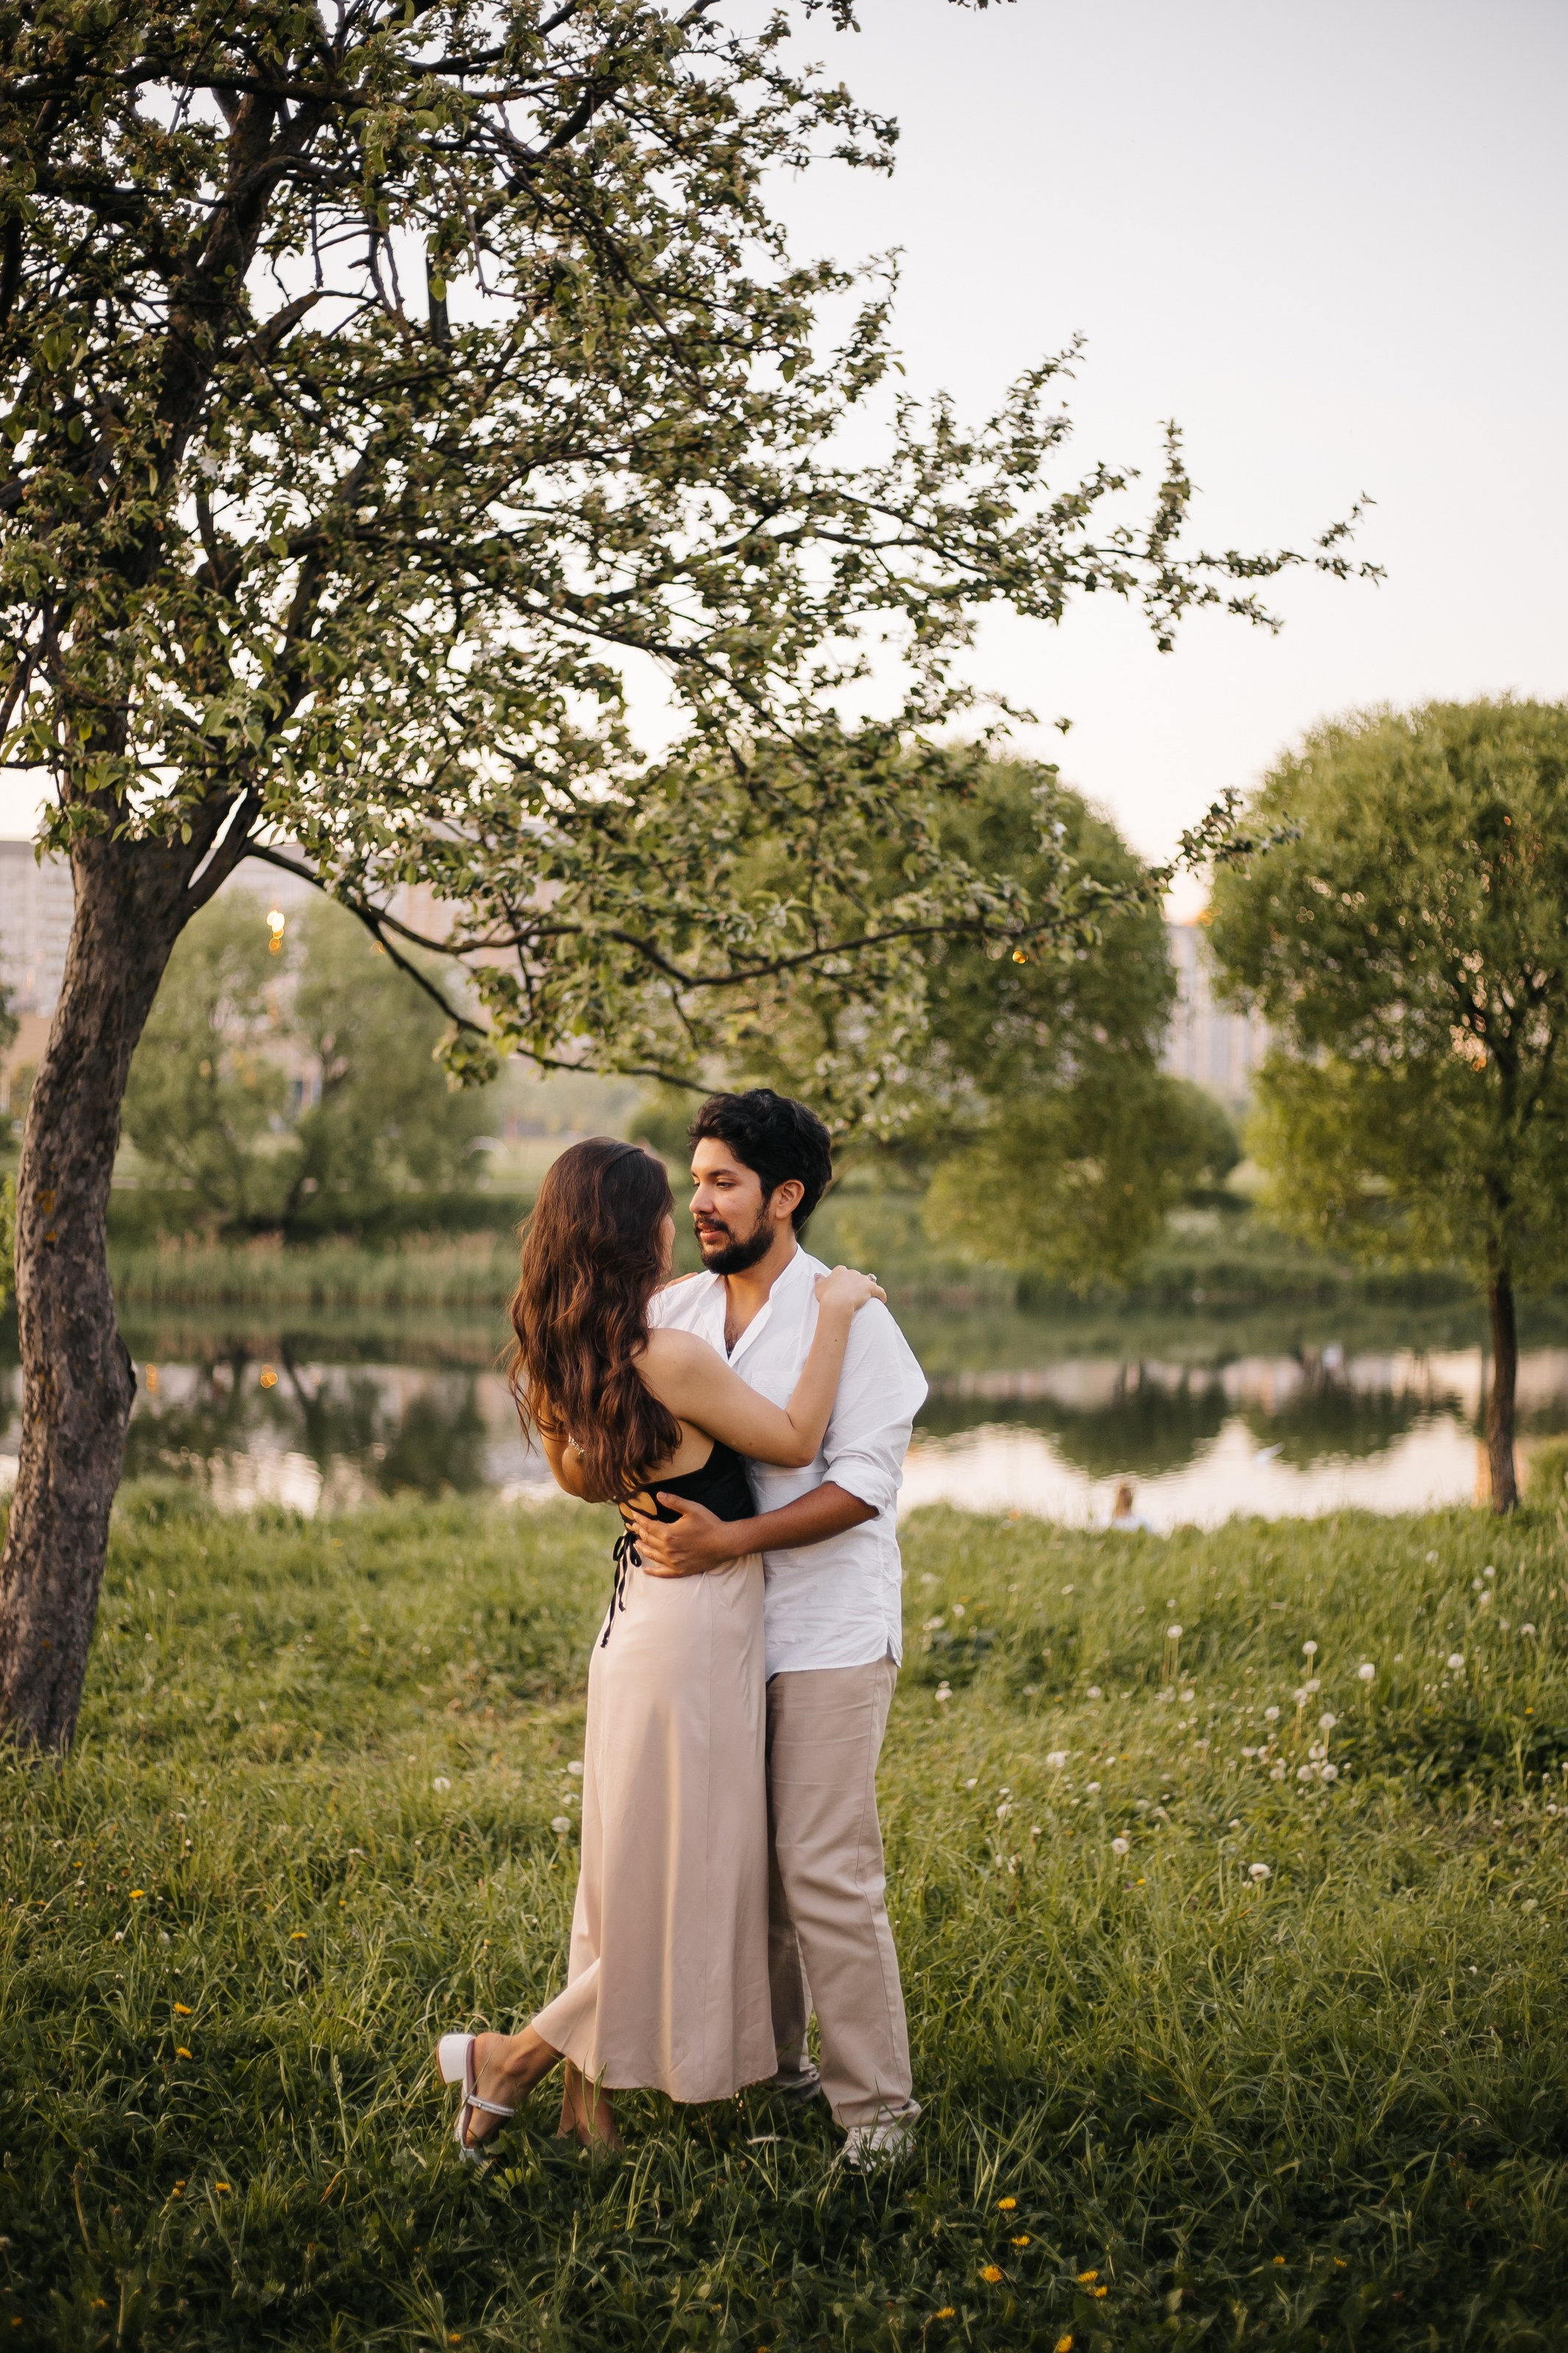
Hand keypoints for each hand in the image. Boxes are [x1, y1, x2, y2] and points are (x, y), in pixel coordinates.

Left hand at [624, 1493, 750, 1575]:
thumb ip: (674, 1501)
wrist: (724, 1543)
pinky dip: (653, 1572)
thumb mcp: (692, 1508)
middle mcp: (667, 1549)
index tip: (634, 1515)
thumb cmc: (709, 1524)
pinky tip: (646, 1570)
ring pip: (652, 1555)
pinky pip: (662, 1573)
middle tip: (632, 1527)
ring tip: (636, 1543)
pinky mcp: (680, 1570)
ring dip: (642, 1548)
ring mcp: (673, 1562)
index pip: (648, 1526)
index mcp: (668, 1533)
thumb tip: (658, 1495)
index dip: (639, 1520)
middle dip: (639, 1532)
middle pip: (648, 1540)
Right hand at [811, 1264, 886, 1315]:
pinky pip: (879, 1291)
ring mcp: (862, 1280)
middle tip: (855, 1294)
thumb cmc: (826, 1296)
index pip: (843, 1272)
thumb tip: (817, 1275)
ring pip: (868, 1281)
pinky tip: (882, 1300)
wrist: (837, 1303)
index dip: (843, 1279)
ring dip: (869, 1288)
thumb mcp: (819, 1287)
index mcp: (840, 1271)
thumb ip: (819, 1280)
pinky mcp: (871, 1288)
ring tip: (868, 1296)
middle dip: (856, 1283)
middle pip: (856, 1276)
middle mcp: (852, 1272)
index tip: (843, 1286)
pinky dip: (881, 1295)